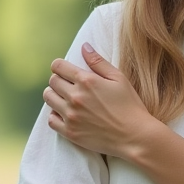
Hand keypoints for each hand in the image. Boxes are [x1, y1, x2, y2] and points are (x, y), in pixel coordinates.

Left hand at [43, 43, 158, 157]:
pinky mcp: (70, 132)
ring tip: (66, 98)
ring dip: (55, 96)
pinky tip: (65, 114)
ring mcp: (71, 116)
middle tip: (69, 85)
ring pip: (49, 99)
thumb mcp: (118, 78)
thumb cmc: (130, 105)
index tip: (65, 71)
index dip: (60, 66)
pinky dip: (55, 115)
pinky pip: (51, 120)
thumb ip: (98, 62)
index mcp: (86, 81)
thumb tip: (83, 46)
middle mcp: (75, 97)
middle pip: (52, 82)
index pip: (58, 66)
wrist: (134, 136)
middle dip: (58, 80)